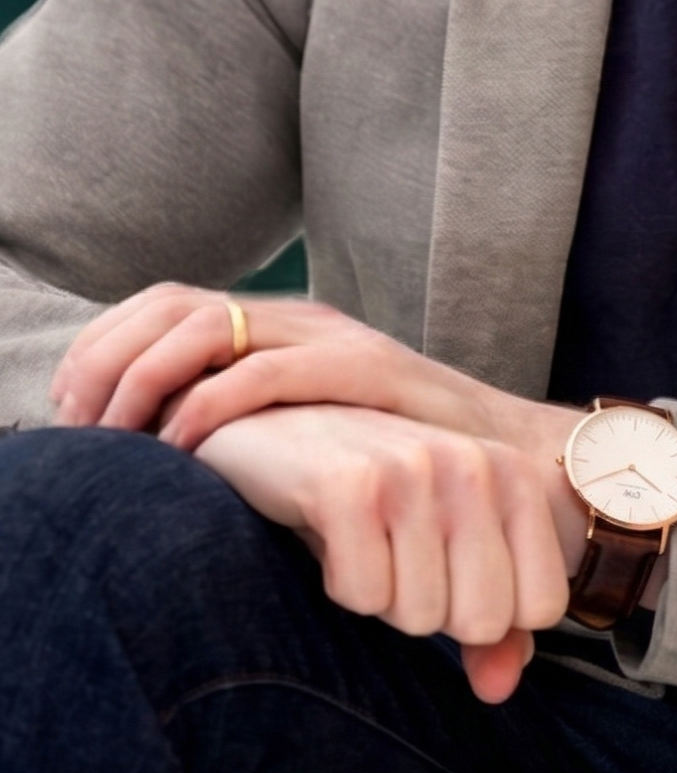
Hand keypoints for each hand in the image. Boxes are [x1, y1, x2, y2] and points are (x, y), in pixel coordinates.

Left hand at [51, 283, 565, 457]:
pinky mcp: (363, 368)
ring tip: (116, 441)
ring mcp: (330, 338)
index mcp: (279, 327)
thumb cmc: (398, 469)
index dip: (104, 349)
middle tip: (79, 432)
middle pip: (168, 307)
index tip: (70, 414)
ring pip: (202, 328)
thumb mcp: (301, 441)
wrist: (511, 467)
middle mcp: (298, 318)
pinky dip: (207, 405)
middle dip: (106, 364)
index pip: (164, 304)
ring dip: (142, 380)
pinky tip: (180, 449)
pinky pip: (260, 371)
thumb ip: (241, 435)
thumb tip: (150, 460)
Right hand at [194, 403, 569, 702]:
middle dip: (431, 611)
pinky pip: (365, 598)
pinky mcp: (349, 484)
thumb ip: (490, 623)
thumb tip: (500, 690)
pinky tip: (328, 533)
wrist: (273, 431)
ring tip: (362, 539)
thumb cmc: (371, 498)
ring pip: (421, 616)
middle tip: (394, 558)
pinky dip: (339, 585)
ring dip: (381, 597)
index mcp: (513, 475)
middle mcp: (473, 463)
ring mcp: (413, 468)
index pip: (543, 607)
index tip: (445, 572)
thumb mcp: (441, 549)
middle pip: (484, 620)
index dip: (486, 615)